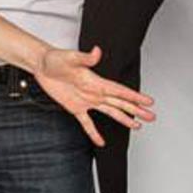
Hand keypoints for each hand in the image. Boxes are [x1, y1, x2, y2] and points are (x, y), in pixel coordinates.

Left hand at [31, 46, 156, 147]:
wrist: (41, 65)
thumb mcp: (70, 58)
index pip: (120, 91)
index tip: (149, 101)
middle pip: (120, 103)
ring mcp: (86, 101)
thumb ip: (85, 57)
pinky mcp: (75, 107)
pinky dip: (94, 133)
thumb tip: (97, 51)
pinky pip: (87, 123)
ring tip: (137, 126)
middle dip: (136, 110)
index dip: (134, 96)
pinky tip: (100, 141)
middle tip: (151, 116)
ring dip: (124, 119)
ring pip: (110, 112)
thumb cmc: (55, 58)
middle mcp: (95, 92)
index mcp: (96, 81)